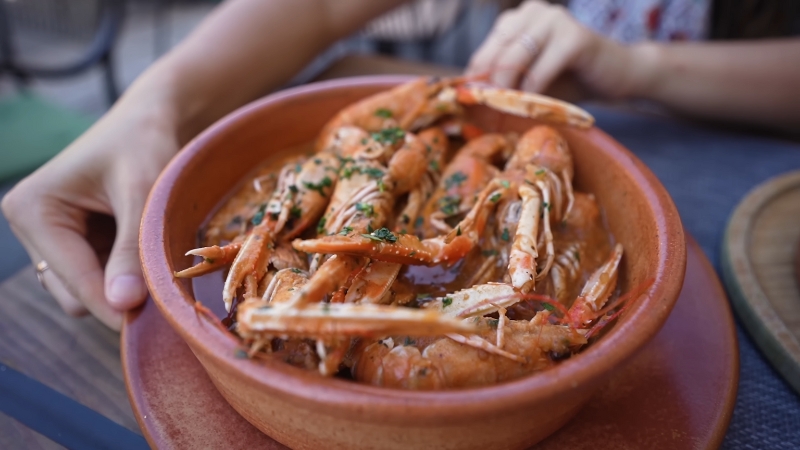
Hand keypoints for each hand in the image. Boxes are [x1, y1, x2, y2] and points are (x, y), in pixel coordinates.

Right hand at [1, 98, 178, 329]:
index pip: (73, 279)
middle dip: (118, 295)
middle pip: (74, 294)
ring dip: (123, 286)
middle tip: (166, 293)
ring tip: (157, 260)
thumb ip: (131, 251)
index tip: (150, 325)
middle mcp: (31, 227)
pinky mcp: (73, 243)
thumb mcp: (141, 195)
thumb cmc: (145, 144)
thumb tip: (123, 304)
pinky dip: (125, 276)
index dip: (112, 303)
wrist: (150, 121)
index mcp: (32, 209)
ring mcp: (50, 238)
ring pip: (86, 292)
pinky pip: (99, 279)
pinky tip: (146, 253)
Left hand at [466, 1, 635, 100]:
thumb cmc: (570, 80)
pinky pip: (540, 70)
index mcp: (517, 19)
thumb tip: (469, 102)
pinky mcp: (574, 37)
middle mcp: (533, 12)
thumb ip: (504, 83)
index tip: (469, 108)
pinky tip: (533, 105)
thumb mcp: (529, 80)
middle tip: (486, 116)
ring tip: (506, 113)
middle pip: (496, 55)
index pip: (483, 52)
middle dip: (488, 88)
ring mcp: (555, 20)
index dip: (474, 82)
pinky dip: (532, 91)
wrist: (617, 75)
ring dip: (507, 91)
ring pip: (514, 59)